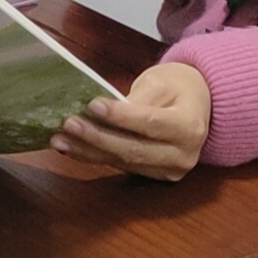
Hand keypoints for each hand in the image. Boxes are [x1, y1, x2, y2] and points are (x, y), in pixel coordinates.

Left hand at [49, 63, 210, 180]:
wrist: (198, 106)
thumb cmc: (178, 86)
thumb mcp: (161, 81)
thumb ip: (137, 98)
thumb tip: (102, 111)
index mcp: (190, 126)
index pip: (151, 123)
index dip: (121, 117)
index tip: (93, 105)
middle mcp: (183, 155)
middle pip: (134, 149)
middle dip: (97, 138)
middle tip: (68, 124)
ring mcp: (169, 171)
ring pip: (123, 162)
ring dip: (88, 151)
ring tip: (59, 139)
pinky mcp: (154, 176)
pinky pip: (121, 166)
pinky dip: (94, 157)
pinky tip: (70, 148)